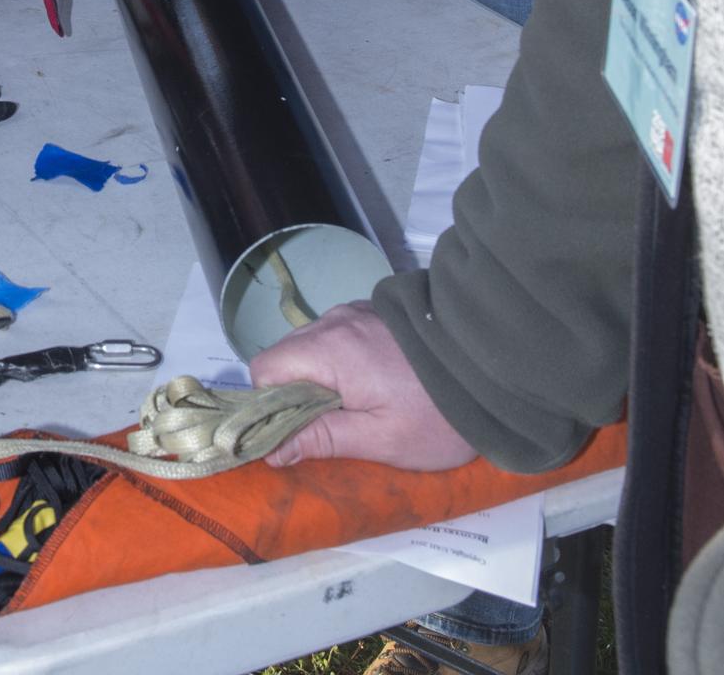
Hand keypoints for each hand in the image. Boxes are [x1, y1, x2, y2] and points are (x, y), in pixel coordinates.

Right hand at [247, 301, 478, 470]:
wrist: (495, 372)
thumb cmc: (436, 415)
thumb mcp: (380, 440)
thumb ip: (321, 439)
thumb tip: (271, 449)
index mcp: (330, 350)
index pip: (265, 369)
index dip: (269, 404)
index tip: (290, 433)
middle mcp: (334, 321)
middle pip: (285, 355)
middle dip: (294, 392)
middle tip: (326, 428)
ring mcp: (355, 312)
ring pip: (310, 345)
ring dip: (318, 377)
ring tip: (353, 408)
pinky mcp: (373, 312)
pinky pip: (335, 336)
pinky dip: (338, 361)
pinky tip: (371, 384)